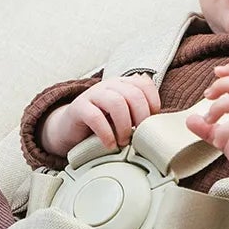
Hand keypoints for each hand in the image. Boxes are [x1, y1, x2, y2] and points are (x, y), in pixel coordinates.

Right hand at [44, 74, 161, 155]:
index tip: (150, 123)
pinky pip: (96, 117)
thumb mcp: (123, 117)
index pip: (144, 85)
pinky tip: (109, 144)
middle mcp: (109, 85)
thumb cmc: (102, 125)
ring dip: (124, 126)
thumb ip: (138, 115)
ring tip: (123, 141)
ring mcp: (93, 94)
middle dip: (140, 118)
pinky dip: (106, 133)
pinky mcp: (78, 107)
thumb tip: (160, 126)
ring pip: (116, 103)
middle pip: (133, 94)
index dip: (152, 103)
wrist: (69, 130)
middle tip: (138, 136)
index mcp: (123, 84)